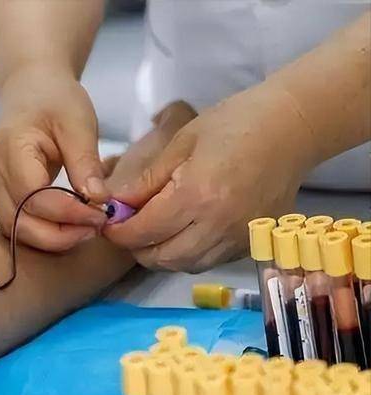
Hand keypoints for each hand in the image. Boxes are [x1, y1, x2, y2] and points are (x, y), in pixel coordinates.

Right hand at [0, 65, 108, 251]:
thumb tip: (98, 200)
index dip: (67, 213)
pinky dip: (42, 233)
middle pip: (18, 222)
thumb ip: (85, 162)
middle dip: (58, 235)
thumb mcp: (78, 124)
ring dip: (51, 239)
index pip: (33, 196)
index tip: (101, 215)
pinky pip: (16, 224)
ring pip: (14, 230)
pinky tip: (69, 228)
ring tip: (85, 231)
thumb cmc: (55, 100)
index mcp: (9, 149)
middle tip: (95, 229)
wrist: (31, 90)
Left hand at [104, 85, 314, 271]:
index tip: (108, 224)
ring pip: (185, 265)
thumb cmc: (233, 124)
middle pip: (161, 258)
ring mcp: (238, 238)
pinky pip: (209, 261)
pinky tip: (182, 233)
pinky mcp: (251, 243)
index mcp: (196, 196)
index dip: (118, 233)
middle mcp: (217, 226)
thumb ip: (146, 180)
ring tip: (151, 232)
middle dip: (136, 248)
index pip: (144, 232)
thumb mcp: (181, 143)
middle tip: (126, 229)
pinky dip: (187, 254)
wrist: (291, 128)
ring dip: (161, 255)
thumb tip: (115, 203)